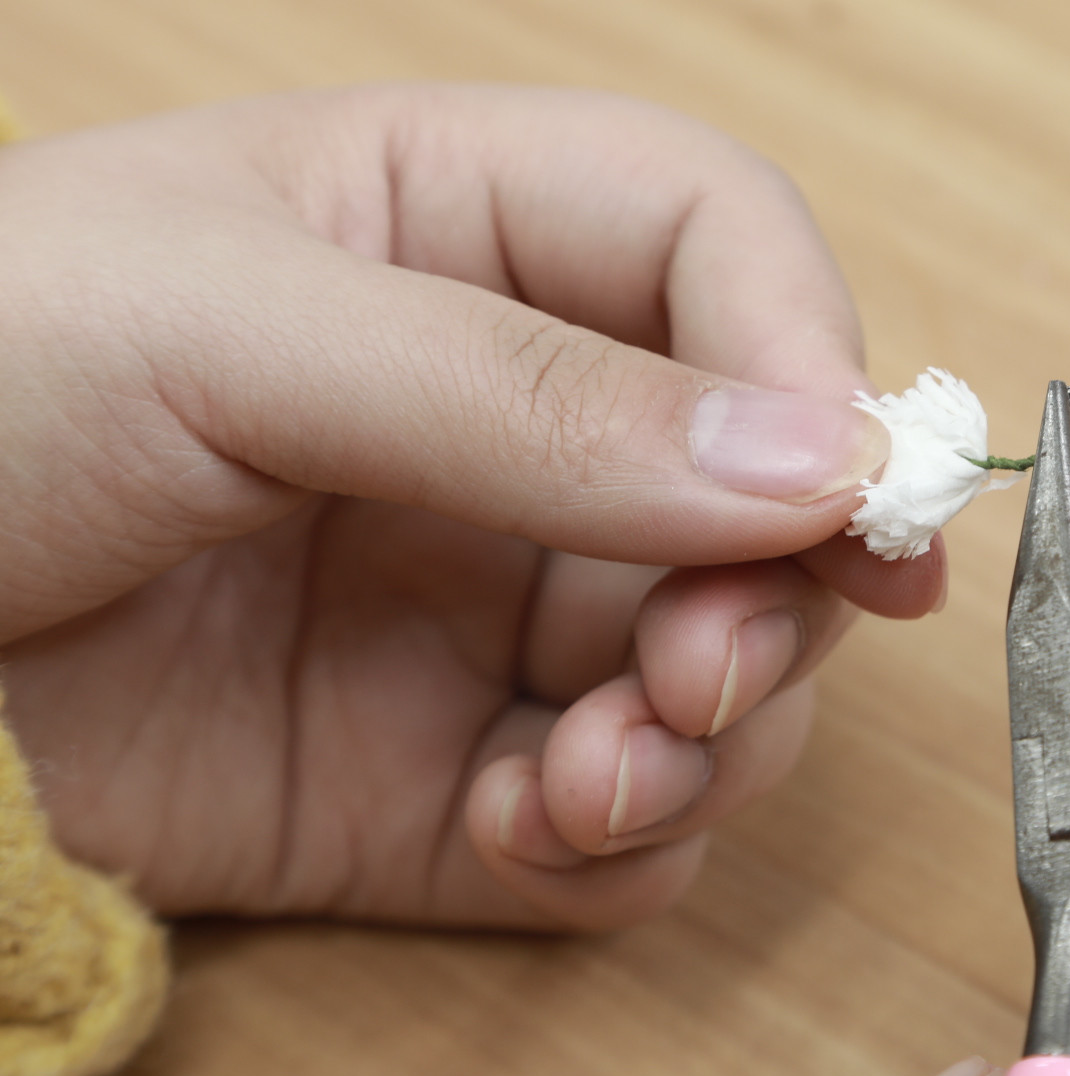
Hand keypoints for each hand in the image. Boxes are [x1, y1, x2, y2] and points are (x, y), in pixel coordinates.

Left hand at [0, 85, 940, 929]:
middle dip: (774, 588)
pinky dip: (624, 840)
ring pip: (722, 664)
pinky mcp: (443, 773)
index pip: (717, 248)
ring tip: (598, 772)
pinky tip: (527, 827)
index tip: (838, 487)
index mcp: (460, 235)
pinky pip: (622, 817)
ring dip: (714, 731)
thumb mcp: (223, 323)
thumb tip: (806, 459)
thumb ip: (522, 392)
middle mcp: (507, 424)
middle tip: (704, 666)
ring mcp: (480, 604)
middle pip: (762, 486)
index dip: (806, 350)